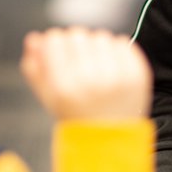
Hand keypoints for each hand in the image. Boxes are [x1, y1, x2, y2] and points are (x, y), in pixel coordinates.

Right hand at [20, 27, 151, 120]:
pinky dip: (115, 51)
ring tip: (97, 69)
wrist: (111, 138)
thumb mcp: (49, 97)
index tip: (59, 54)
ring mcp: (117, 76)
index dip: (55, 44)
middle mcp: (90, 80)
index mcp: (64, 87)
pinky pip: (122, 42)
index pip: (54, 39)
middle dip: (76, 45)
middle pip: (77, 34)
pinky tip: (112, 69)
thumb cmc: (77, 115)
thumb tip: (34, 38)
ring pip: (100, 36)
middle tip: (80, 64)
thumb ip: (35, 67)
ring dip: (97, 47)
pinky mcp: (136, 73)